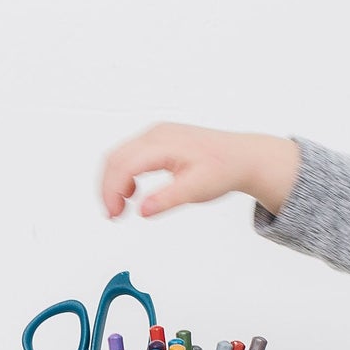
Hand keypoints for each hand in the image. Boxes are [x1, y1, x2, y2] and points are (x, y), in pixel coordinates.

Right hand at [99, 123, 301, 220]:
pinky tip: (131, 191)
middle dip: (108, 188)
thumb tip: (142, 210)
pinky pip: (130, 154)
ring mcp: (156, 135)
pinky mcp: (157, 140)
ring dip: (114, 181)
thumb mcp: (197, 189)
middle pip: (116, 159)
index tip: (114, 214)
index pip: (125, 165)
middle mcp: (156, 134)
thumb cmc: (223, 168)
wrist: (241, 157)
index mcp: (164, 143)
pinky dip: (123, 174)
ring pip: (120, 156)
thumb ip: (168, 199)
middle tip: (113, 214)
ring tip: (120, 207)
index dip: (113, 191)